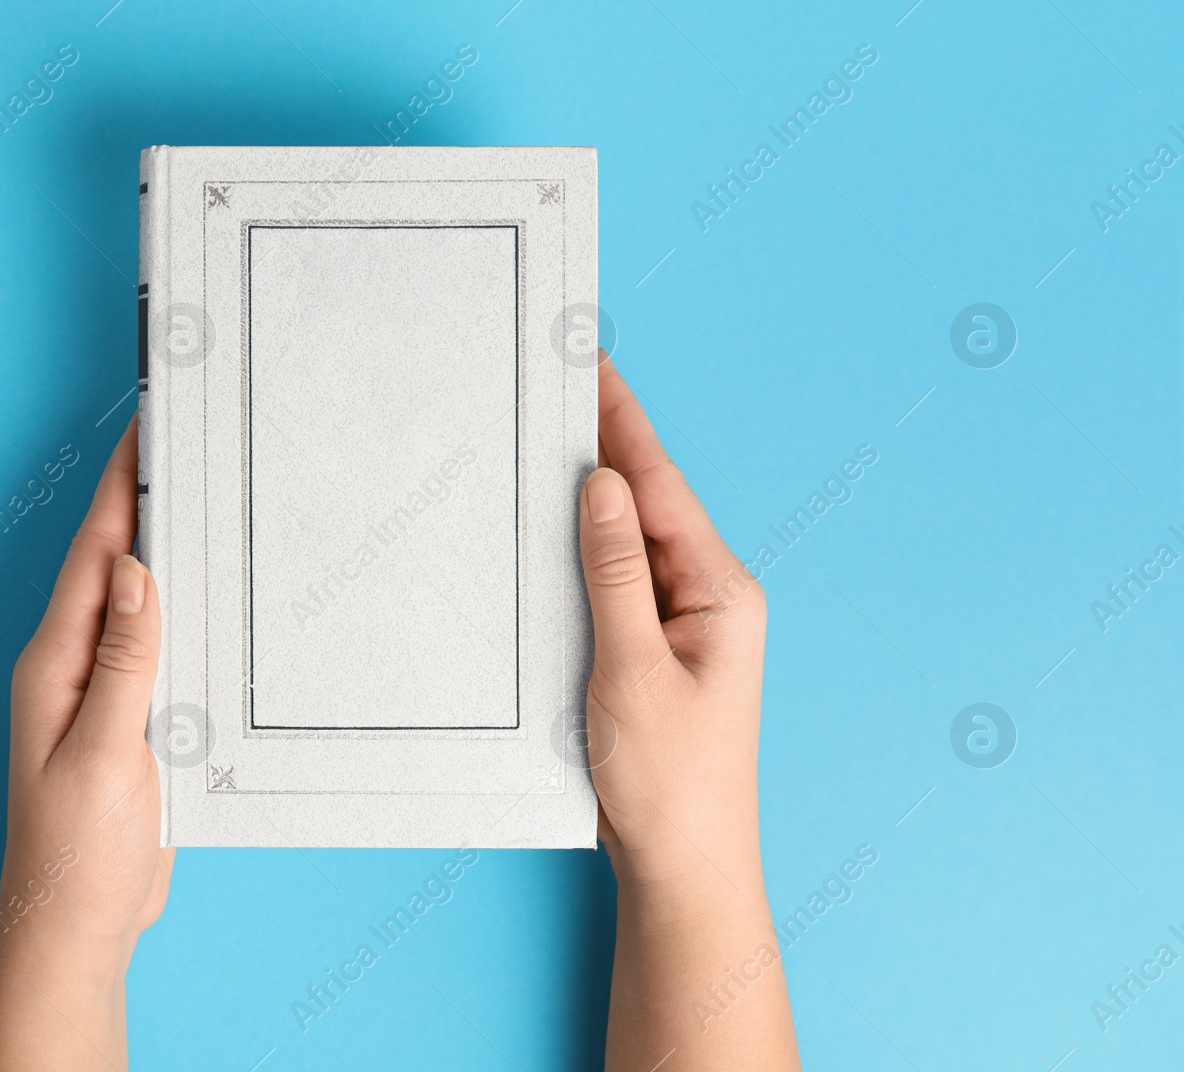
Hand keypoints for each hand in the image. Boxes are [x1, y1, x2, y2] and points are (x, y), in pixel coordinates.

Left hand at [0, 417, 170, 1071]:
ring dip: (164, 547)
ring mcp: (100, 691)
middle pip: (113, 564)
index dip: (120, 488)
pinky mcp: (128, 718)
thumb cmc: (75, 852)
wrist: (76, 926)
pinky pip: (155, 645)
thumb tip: (137, 570)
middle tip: (184, 440)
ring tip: (202, 495)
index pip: (95, 555)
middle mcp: (73, 664)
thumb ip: (124, 661)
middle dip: (143, 499)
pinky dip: (181, 608)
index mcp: (56, 662)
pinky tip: (207, 593)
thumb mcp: (104, 753)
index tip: (145, 427)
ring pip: (137, 601)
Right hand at [580, 357, 798, 1069]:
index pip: (659, 484)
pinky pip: (617, 580)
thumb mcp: (633, 670)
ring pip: (628, 537)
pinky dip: (583, 549)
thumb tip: (602, 484)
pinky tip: (549, 531)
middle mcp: (708, 593)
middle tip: (553, 379)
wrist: (684, 867)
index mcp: (720, 589)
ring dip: (588, 493)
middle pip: (646, 499)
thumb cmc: (669, 782)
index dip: (621, 420)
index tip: (590, 359)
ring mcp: (683, 621)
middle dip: (602, 441)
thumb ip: (615, 573)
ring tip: (544, 435)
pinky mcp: (654, 647)